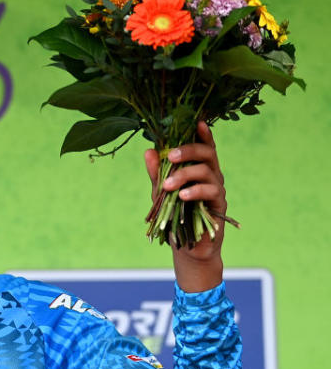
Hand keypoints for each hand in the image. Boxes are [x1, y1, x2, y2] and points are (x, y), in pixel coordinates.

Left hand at [144, 121, 225, 291]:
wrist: (187, 247)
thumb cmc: (175, 215)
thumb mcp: (161, 193)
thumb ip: (157, 173)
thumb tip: (148, 151)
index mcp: (199, 168)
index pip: (204, 146)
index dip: (203, 133)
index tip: (197, 121)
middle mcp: (211, 174)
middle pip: (207, 153)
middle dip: (188, 150)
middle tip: (170, 156)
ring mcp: (217, 189)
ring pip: (207, 171)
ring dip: (185, 175)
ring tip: (167, 186)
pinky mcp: (219, 205)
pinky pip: (210, 192)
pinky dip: (195, 191)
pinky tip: (182, 196)